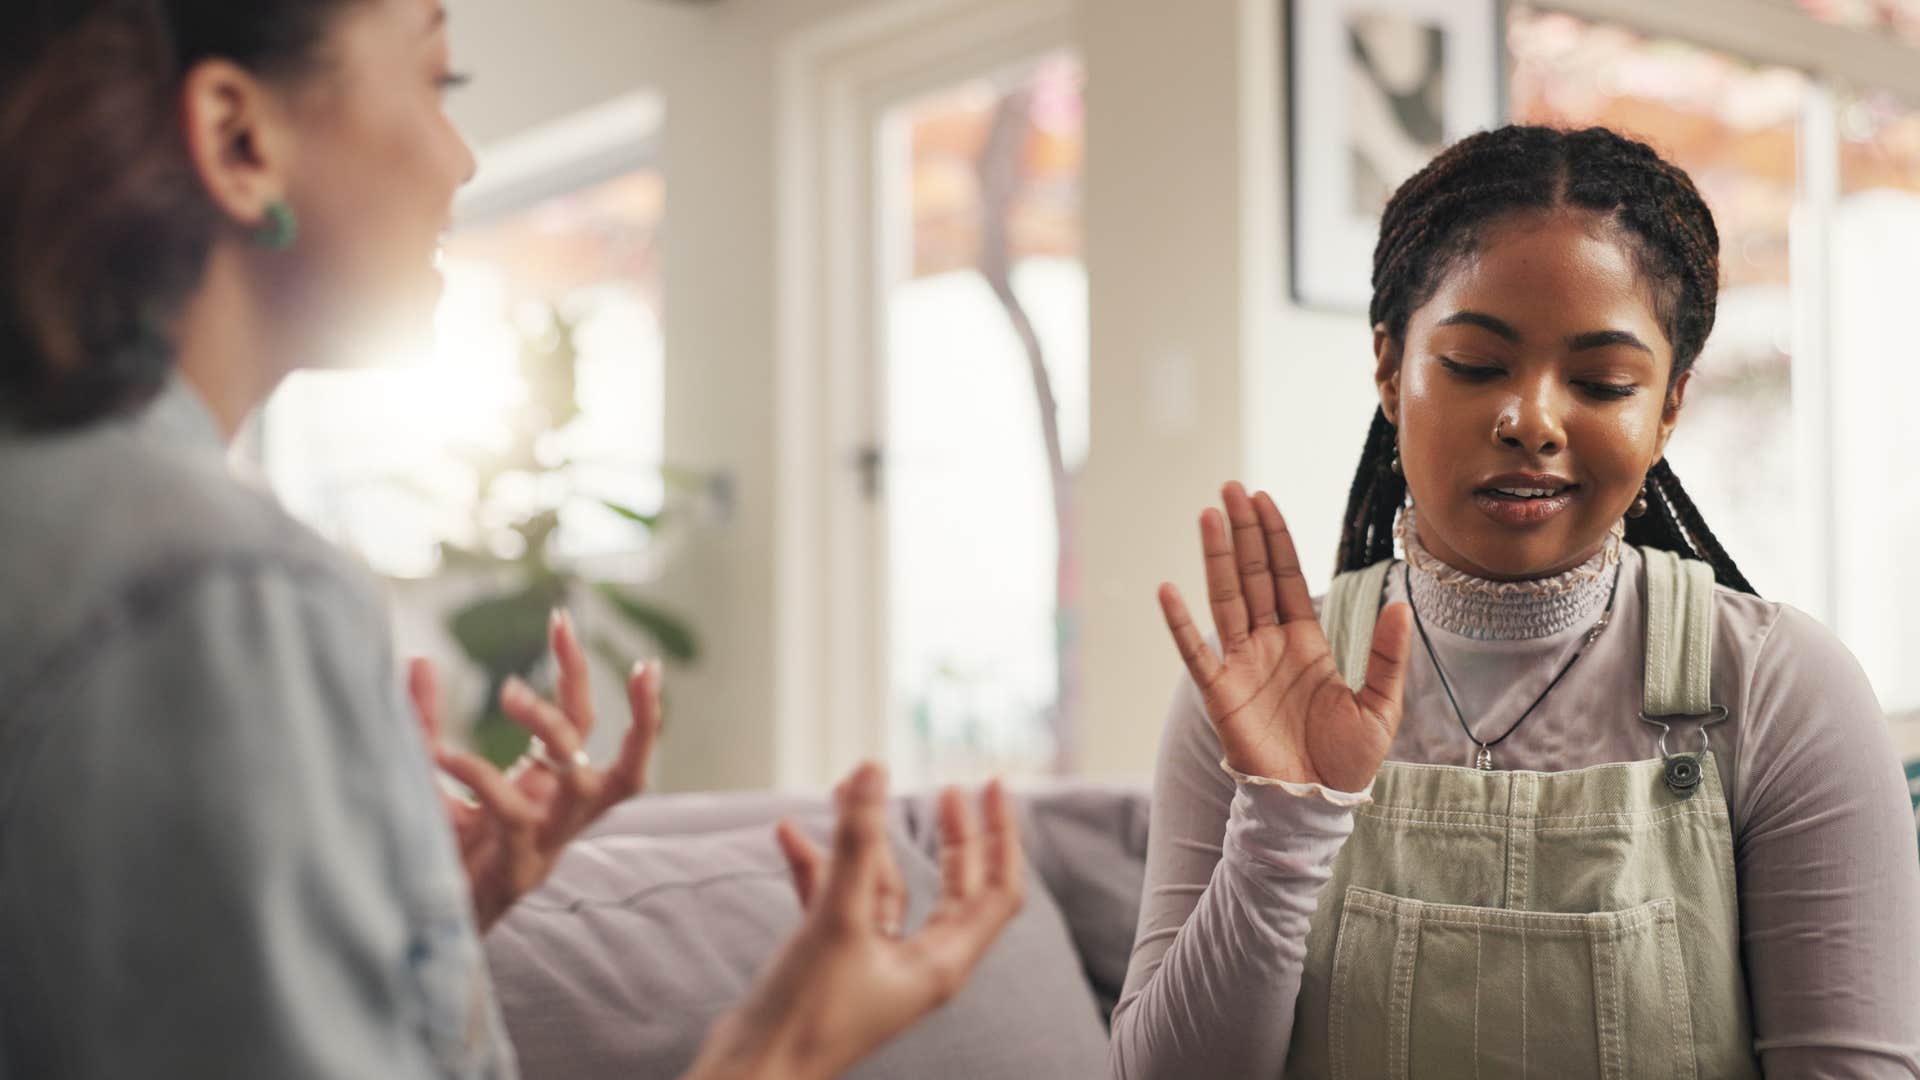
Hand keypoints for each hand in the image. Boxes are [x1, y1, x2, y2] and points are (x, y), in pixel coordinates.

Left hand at [408, 609, 661, 930]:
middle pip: (612, 750)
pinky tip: (440, 755)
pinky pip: (513, 813)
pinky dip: (480, 776)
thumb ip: (422, 724)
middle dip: (602, 693)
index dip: (576, 670)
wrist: (416, 933)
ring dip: (554, 731)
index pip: (581, 722)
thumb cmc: (430, 854)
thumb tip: (419, 659)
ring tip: (508, 691)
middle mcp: (562, 817)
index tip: (562, 618)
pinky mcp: (519, 870)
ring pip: (585, 784)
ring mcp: (548, 845)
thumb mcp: (428, 778)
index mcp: (550, 792)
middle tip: (560, 637)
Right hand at [686, 764, 1024, 1079]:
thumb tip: (873, 771)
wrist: (751, 1073)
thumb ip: (856, 842)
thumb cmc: (806, 1015)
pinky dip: (817, 867)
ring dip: (865, 840)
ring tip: (846, 789)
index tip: (992, 785)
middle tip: (947, 789)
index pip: (996, 889)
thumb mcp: (838, 918)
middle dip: (950, 835)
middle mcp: (916, 963)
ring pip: (885, 885)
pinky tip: (787, 834)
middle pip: (953, 886)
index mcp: (941, 962)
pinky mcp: (833, 961)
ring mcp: (873, 961)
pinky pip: (836, 900)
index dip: (1001, 835)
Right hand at [1156, 481, 1413, 791]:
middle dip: (1243, 532)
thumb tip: (1400, 606)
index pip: (1287, 577)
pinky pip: (1196, 652)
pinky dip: (1181, 623)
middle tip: (1230, 489)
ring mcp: (1242, 666)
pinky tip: (1168, 589)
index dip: (1276, 538)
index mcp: (1306, 642)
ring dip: (1215, 558)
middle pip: (1253, 576)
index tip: (1263, 499)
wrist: (1315, 804)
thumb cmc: (1346, 761)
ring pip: (1226, 599)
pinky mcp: (1221, 694)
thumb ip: (1387, 657)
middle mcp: (1269, 645)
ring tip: (1207, 516)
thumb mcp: (1380, 706)